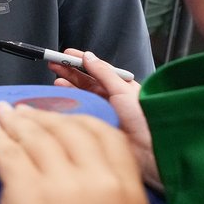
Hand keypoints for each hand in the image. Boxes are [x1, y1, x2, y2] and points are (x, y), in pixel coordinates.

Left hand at [0, 103, 146, 203]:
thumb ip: (96, 200)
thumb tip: (63, 178)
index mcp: (130, 191)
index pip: (107, 136)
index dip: (80, 121)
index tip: (61, 118)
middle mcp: (100, 179)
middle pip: (70, 130)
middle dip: (44, 117)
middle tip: (23, 112)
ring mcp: (63, 183)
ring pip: (37, 137)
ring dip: (16, 122)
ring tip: (2, 115)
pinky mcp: (27, 192)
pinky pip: (8, 153)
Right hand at [49, 50, 157, 189]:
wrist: (150, 148)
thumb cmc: (144, 118)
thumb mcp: (123, 89)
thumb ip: (104, 72)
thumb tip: (89, 57)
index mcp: (121, 86)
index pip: (97, 69)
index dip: (80, 61)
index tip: (65, 54)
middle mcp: (112, 98)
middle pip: (87, 81)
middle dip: (70, 71)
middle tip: (54, 64)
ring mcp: (104, 111)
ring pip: (82, 95)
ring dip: (69, 86)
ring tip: (56, 80)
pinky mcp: (98, 125)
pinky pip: (81, 111)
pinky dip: (71, 103)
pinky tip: (64, 99)